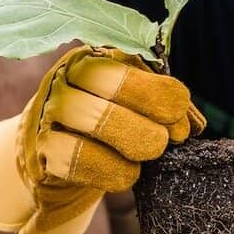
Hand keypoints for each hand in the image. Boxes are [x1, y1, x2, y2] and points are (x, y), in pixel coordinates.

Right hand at [0, 45, 204, 233]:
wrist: (60, 156)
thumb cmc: (110, 129)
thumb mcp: (139, 111)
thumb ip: (167, 111)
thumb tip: (192, 124)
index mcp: (100, 59)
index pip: (132, 67)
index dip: (161, 97)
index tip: (179, 126)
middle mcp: (70, 76)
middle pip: (112, 86)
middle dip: (147, 119)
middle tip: (160, 144)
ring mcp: (50, 109)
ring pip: (94, 118)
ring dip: (129, 143)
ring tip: (144, 159)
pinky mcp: (42, 147)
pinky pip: (75, 156)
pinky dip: (107, 170)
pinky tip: (125, 174)